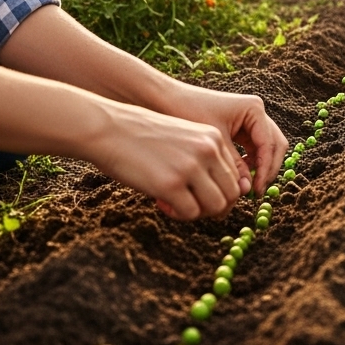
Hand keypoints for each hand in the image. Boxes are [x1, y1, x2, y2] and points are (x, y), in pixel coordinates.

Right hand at [92, 103, 248, 220]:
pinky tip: (162, 203)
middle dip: (213, 206)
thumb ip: (204, 159)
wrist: (109, 129)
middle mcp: (208, 150)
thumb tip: (219, 196)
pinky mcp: (171, 184)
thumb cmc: (143, 137)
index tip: (198, 192)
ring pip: (216, 206)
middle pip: (231, 194)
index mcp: (213, 138)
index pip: (235, 176)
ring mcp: (191, 167)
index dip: (219, 191)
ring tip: (176, 204)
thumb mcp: (184, 138)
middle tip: (190, 205)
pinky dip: (179, 215)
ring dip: (198, 212)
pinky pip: (191, 213)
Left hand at [165, 86, 288, 196]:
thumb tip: (248, 190)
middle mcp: (257, 112)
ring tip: (247, 187)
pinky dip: (251, 162)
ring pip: (266, 147)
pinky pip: (254, 147)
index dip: (266, 170)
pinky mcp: (241, 126)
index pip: (269, 144)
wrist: (168, 99)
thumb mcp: (215, 143)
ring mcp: (250, 119)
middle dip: (268, 169)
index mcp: (254, 109)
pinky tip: (239, 175)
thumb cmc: (189, 113)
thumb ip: (234, 166)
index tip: (256, 191)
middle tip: (257, 191)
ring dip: (261, 167)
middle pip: (275, 145)